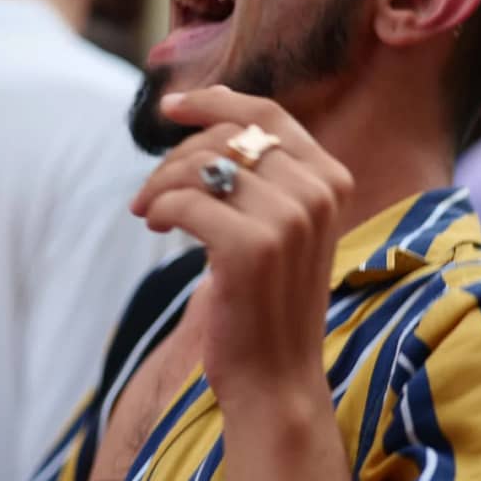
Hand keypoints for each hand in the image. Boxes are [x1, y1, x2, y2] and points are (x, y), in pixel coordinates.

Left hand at [129, 87, 352, 403]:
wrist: (276, 379)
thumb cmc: (267, 303)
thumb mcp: (280, 228)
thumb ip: (262, 175)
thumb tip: (211, 117)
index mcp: (331, 179)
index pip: (268, 114)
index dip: (215, 101)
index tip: (172, 107)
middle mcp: (318, 192)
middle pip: (228, 136)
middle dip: (176, 156)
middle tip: (150, 191)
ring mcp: (289, 218)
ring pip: (201, 166)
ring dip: (160, 184)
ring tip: (149, 212)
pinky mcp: (252, 248)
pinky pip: (185, 202)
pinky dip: (160, 209)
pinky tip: (156, 227)